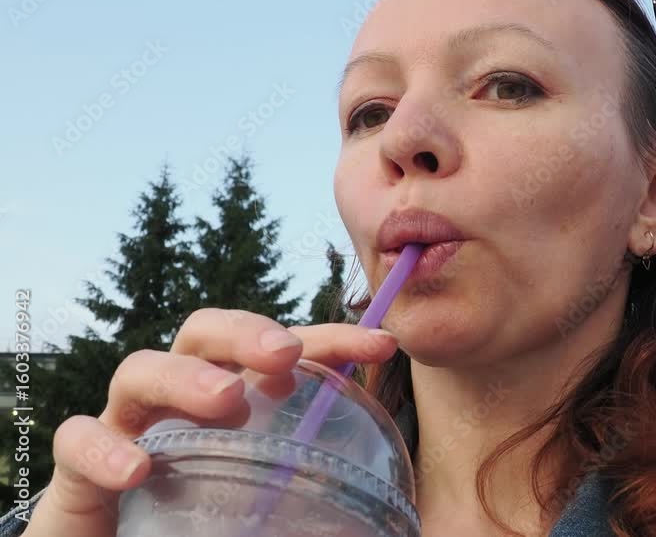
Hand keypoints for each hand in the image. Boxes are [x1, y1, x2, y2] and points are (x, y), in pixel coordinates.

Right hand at [22, 308, 397, 536]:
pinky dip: (105, 448)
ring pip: (139, 369)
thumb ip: (316, 508)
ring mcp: (128, 430)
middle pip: (204, 334)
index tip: (381, 343)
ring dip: (185, 376)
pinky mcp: (80, 474)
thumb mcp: (270, 512)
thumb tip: (385, 530)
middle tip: (285, 354)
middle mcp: (180, 404)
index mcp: (234, 404)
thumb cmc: (200, 527)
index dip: (331, 339)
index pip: (281, 354)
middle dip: (246, 332)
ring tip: (226, 400)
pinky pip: (78, 442)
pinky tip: (139, 467)